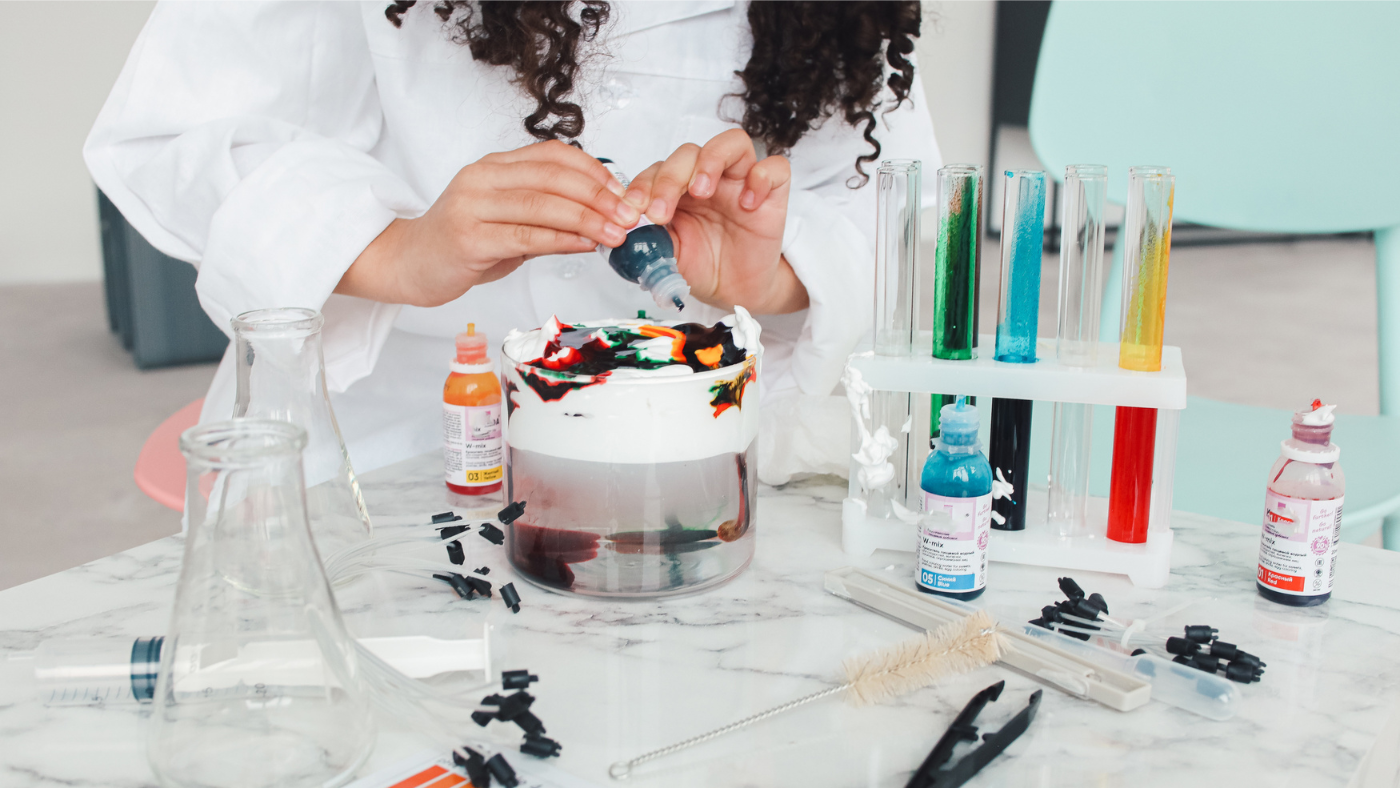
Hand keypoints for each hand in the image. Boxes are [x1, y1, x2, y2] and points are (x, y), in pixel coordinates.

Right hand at [337, 140, 641, 306]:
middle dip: (599, 196)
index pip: (553, 155)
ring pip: (544, 205)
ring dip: (588, 220)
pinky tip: (586, 245)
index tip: (622, 191)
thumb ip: (546, 215)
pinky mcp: (470, 238)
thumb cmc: (461, 242)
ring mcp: (474, 206)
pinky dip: (563, 240)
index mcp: (494, 166)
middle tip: (628, 215)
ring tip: (616, 234)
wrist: (408, 263)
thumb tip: (600, 217)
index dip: (593, 170)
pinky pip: (527, 236)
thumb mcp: (506, 220)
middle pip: (553, 176)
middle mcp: (483, 178)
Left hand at [623, 129, 808, 314]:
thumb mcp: (666, 255)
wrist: (734, 291)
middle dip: (669, 179)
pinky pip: (775, 168)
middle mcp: (708, 179)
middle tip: (660, 212)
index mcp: (678, 189)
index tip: (632, 212)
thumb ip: (646, 239)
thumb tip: (617, 232)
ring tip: (700, 191)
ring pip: (731, 143)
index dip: (642, 186)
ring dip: (710, 162)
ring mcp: (741, 182)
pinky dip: (761, 178)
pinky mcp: (772, 194)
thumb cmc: (701, 266)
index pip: (658, 169)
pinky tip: (747, 204)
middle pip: (689, 152)